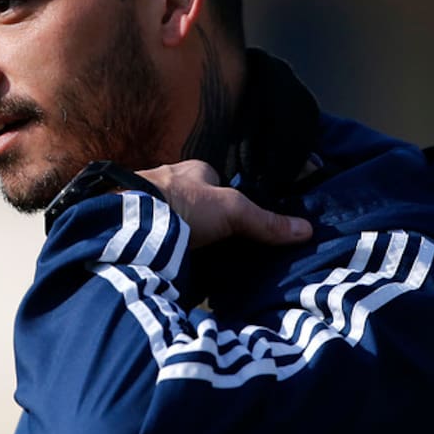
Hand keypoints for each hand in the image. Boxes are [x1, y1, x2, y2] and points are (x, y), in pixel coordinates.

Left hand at [138, 160, 312, 248]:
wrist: (126, 223)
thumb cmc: (181, 204)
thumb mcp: (231, 210)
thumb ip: (264, 221)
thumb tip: (306, 230)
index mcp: (189, 170)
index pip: (217, 185)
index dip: (229, 205)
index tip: (238, 229)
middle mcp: (166, 180)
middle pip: (194, 203)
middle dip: (203, 223)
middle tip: (217, 249)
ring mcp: (145, 203)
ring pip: (172, 219)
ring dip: (179, 236)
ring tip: (192, 262)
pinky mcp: (130, 225)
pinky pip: (152, 235)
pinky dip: (159, 246)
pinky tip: (166, 263)